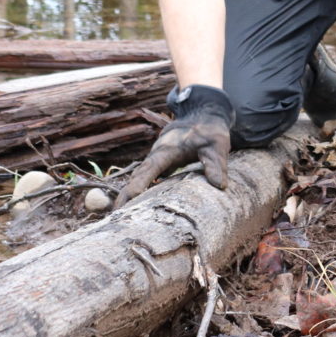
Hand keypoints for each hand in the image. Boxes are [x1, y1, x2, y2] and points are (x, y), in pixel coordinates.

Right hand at [115, 85, 233, 207]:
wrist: (201, 118)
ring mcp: (156, 162)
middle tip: (115, 216)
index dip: (140, 182)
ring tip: (118, 217)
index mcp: (167, 150)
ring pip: (138, 179)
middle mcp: (156, 156)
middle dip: (125, 194)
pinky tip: (134, 209)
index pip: (151, 168)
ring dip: (128, 196)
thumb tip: (220, 185)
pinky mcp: (159, 167)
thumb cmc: (208, 132)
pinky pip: (145, 181)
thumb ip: (216, 164)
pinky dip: (138, 193)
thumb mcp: (216, 146)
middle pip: (137, 176)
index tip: (131, 197)